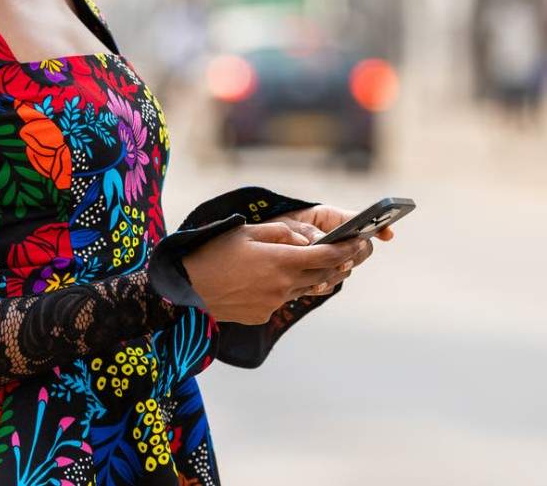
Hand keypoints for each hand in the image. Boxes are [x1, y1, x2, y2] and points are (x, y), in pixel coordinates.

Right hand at [178, 220, 364, 324]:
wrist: (187, 289)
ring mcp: (273, 304)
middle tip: (352, 253)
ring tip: (328, 265)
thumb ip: (280, 234)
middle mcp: (282, 286)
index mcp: (280, 262)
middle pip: (321, 274)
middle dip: (338, 263)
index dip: (345, 249)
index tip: (359, 242)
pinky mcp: (262, 315)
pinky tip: (284, 279)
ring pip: (304, 287)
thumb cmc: (214, 253)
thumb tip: (306, 241)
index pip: (324, 255)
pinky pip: (284, 298)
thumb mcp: (246, 232)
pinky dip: (290, 287)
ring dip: (317, 276)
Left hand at [273, 204, 392, 291]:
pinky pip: (332, 281)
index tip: (388, 235)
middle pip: (360, 248)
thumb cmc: (274, 228)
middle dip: (353, 255)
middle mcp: (336, 238)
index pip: (360, 220)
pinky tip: (313, 286)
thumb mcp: (286, 224)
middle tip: (341, 262)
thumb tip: (319, 242)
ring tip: (322, 278)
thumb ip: (304, 231)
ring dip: (337, 273)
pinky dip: (325, 285)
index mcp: (330, 218)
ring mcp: (332, 257)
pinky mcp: (323, 273)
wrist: (259, 247)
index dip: (378, 226)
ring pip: (347, 268)